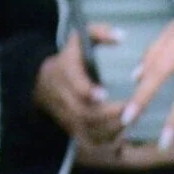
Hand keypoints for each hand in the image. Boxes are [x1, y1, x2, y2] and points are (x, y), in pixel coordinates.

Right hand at [35, 28, 125, 145]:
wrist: (42, 81)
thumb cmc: (71, 57)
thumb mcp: (80, 38)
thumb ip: (99, 33)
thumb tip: (121, 36)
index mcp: (65, 73)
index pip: (73, 85)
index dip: (86, 91)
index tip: (103, 93)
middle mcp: (64, 98)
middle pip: (84, 112)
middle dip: (107, 114)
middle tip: (129, 109)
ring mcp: (68, 116)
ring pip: (88, 130)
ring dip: (110, 128)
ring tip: (131, 120)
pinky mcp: (74, 130)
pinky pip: (90, 141)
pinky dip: (107, 141)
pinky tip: (123, 133)